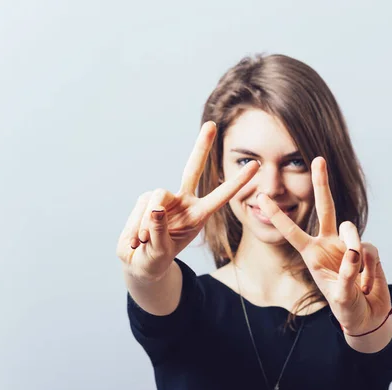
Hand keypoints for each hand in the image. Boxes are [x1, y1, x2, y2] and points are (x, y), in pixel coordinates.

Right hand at [116, 121, 259, 281]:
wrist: (140, 262)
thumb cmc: (156, 258)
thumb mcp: (161, 251)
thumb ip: (160, 231)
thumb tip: (155, 208)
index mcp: (199, 215)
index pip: (221, 195)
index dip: (237, 181)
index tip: (255, 164)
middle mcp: (184, 202)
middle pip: (192, 169)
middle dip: (201, 147)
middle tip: (211, 125)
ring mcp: (165, 200)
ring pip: (156, 199)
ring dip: (147, 224)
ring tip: (144, 243)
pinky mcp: (146, 200)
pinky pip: (141, 207)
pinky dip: (136, 225)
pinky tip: (136, 239)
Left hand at [255, 156, 391, 333]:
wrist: (366, 315)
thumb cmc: (345, 306)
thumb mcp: (340, 296)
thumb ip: (346, 275)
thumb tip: (355, 253)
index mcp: (313, 254)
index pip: (292, 231)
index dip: (278, 215)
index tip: (262, 197)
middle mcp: (329, 243)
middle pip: (326, 208)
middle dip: (322, 183)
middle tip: (318, 160)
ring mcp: (349, 245)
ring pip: (352, 230)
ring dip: (354, 249)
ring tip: (356, 273)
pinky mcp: (368, 251)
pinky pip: (370, 250)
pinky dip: (371, 267)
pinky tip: (368, 280)